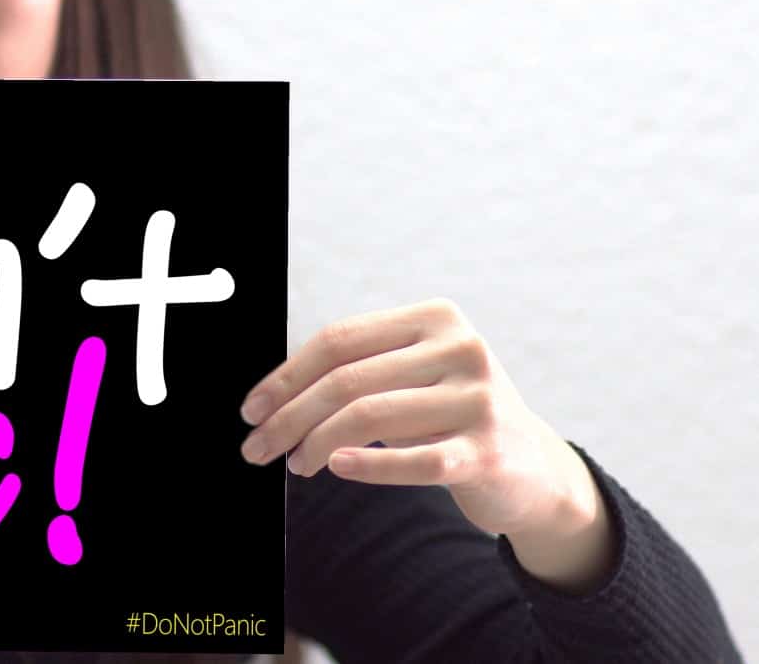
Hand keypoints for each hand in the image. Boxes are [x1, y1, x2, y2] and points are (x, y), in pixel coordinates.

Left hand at [238, 298, 598, 541]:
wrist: (534, 468)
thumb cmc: (450, 415)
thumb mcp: (413, 375)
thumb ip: (357, 370)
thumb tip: (272, 397)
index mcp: (436, 318)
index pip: (339, 340)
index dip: (286, 376)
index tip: (252, 409)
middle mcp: (462, 349)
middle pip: (347, 380)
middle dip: (289, 417)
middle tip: (257, 447)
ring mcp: (479, 399)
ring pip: (370, 417)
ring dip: (316, 444)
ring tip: (295, 464)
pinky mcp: (489, 451)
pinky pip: (414, 461)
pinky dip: (369, 465)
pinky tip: (336, 467)